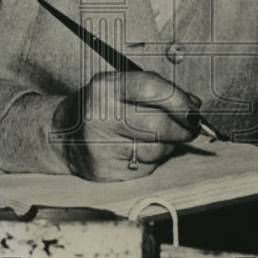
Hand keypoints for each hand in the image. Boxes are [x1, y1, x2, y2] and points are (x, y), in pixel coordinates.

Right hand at [52, 71, 200, 180]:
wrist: (62, 134)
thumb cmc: (101, 106)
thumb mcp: (120, 86)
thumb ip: (157, 91)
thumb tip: (194, 106)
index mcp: (105, 87)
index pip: (151, 89)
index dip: (179, 100)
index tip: (195, 109)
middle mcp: (100, 116)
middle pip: (159, 124)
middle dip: (183, 128)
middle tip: (191, 128)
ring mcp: (100, 146)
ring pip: (157, 149)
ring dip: (169, 145)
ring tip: (159, 137)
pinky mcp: (104, 171)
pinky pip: (146, 167)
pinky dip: (152, 160)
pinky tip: (140, 150)